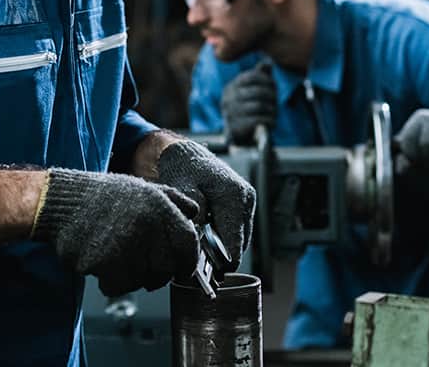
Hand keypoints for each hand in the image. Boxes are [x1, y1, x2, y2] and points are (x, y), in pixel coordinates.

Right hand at [31, 168, 199, 296]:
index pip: (188, 242)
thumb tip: (194, 212)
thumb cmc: (103, 197)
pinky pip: (118, 286)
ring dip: (131, 275)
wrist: (64, 202)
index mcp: (158, 206)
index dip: (188, 260)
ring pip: (141, 281)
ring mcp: (125, 244)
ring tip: (116, 254)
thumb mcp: (143, 188)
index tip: (184, 269)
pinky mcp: (103, 262)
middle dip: (157, 273)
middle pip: (166, 268)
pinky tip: (103, 261)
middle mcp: (145, 224)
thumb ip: (173, 199)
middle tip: (143, 265)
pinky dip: (111, 281)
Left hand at [157, 140, 255, 269]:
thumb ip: (194, 218)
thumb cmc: (181, 170)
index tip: (202, 274)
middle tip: (195, 260)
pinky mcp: (244, 203)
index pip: (234, 245)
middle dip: (219, 256)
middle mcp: (246, 199)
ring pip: (239, 239)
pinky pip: (237, 230)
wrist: (184, 154)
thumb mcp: (182, 193)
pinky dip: (223, 236)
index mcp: (234, 196)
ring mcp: (247, 201)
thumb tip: (200, 246)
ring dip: (222, 247)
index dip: (218, 264)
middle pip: (239, 245)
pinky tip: (205, 233)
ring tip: (198, 245)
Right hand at [220, 60, 275, 144]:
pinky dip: (269, 120)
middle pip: (257, 91)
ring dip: (272, 109)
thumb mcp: (251, 90)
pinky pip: (258, 120)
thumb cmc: (248, 108)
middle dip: (271, 95)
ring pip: (259, 106)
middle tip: (275, 99)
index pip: (250, 76)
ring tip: (274, 111)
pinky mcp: (236, 128)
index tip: (273, 85)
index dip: (266, 79)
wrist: (239, 134)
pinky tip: (272, 121)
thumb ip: (259, 76)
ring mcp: (230, 114)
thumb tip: (268, 62)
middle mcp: (228, 99)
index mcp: (231, 87)